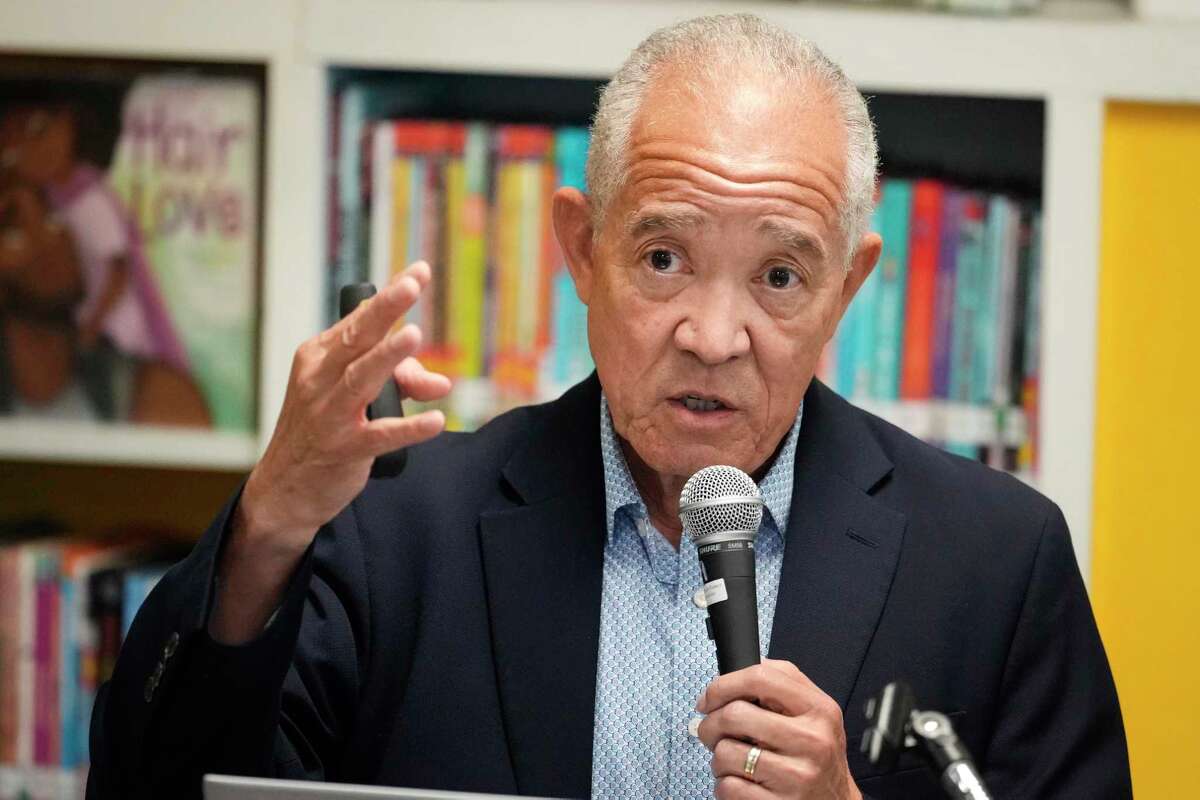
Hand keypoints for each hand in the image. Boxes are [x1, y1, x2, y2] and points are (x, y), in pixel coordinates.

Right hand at [241, 260, 450, 557]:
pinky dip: (409, 428)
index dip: (389, 297)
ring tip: (414, 336)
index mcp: (318, 357)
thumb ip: (400, 382)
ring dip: (388, 358)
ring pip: (360, 379)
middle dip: (385, 311)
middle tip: (412, 286)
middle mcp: (319, 379)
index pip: (358, 321)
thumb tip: (442, 383)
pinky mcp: (343, 449)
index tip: (419, 272)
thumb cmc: (322, 430)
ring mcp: (328, 415)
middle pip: (357, 339)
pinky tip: (435, 421)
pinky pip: (380, 435)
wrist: (284, 488)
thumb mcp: (352, 397)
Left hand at [696, 659, 861, 799]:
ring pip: (725, 753)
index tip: (709, 697)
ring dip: (719, 758)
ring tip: (735, 761)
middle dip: (711, 724)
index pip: (761, 678)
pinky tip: (742, 783)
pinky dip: (724, 785)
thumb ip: (783, 683)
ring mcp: (796, 776)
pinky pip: (728, 787)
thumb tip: (739, 668)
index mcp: (818, 710)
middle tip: (712, 732)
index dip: (724, 684)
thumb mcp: (816, 712)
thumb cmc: (819, 756)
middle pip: (734, 715)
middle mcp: (812, 741)